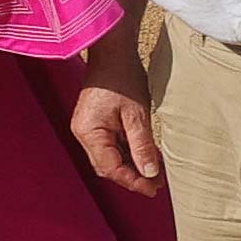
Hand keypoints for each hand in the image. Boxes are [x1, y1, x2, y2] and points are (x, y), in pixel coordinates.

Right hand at [68, 22, 162, 195]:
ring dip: (131, 165)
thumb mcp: (137, 114)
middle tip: (157, 184)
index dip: (132, 182)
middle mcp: (83, 133)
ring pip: (109, 157)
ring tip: (155, 172)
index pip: (110, 168)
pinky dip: (127, 152)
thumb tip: (149, 173)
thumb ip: (142, 146)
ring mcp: (87, 127)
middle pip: (107, 166)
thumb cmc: (123, 78)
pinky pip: (110, 144)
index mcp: (89, 132)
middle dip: (132, 176)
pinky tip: (145, 155)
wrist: (112, 51)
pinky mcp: (95, 122)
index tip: (153, 189)